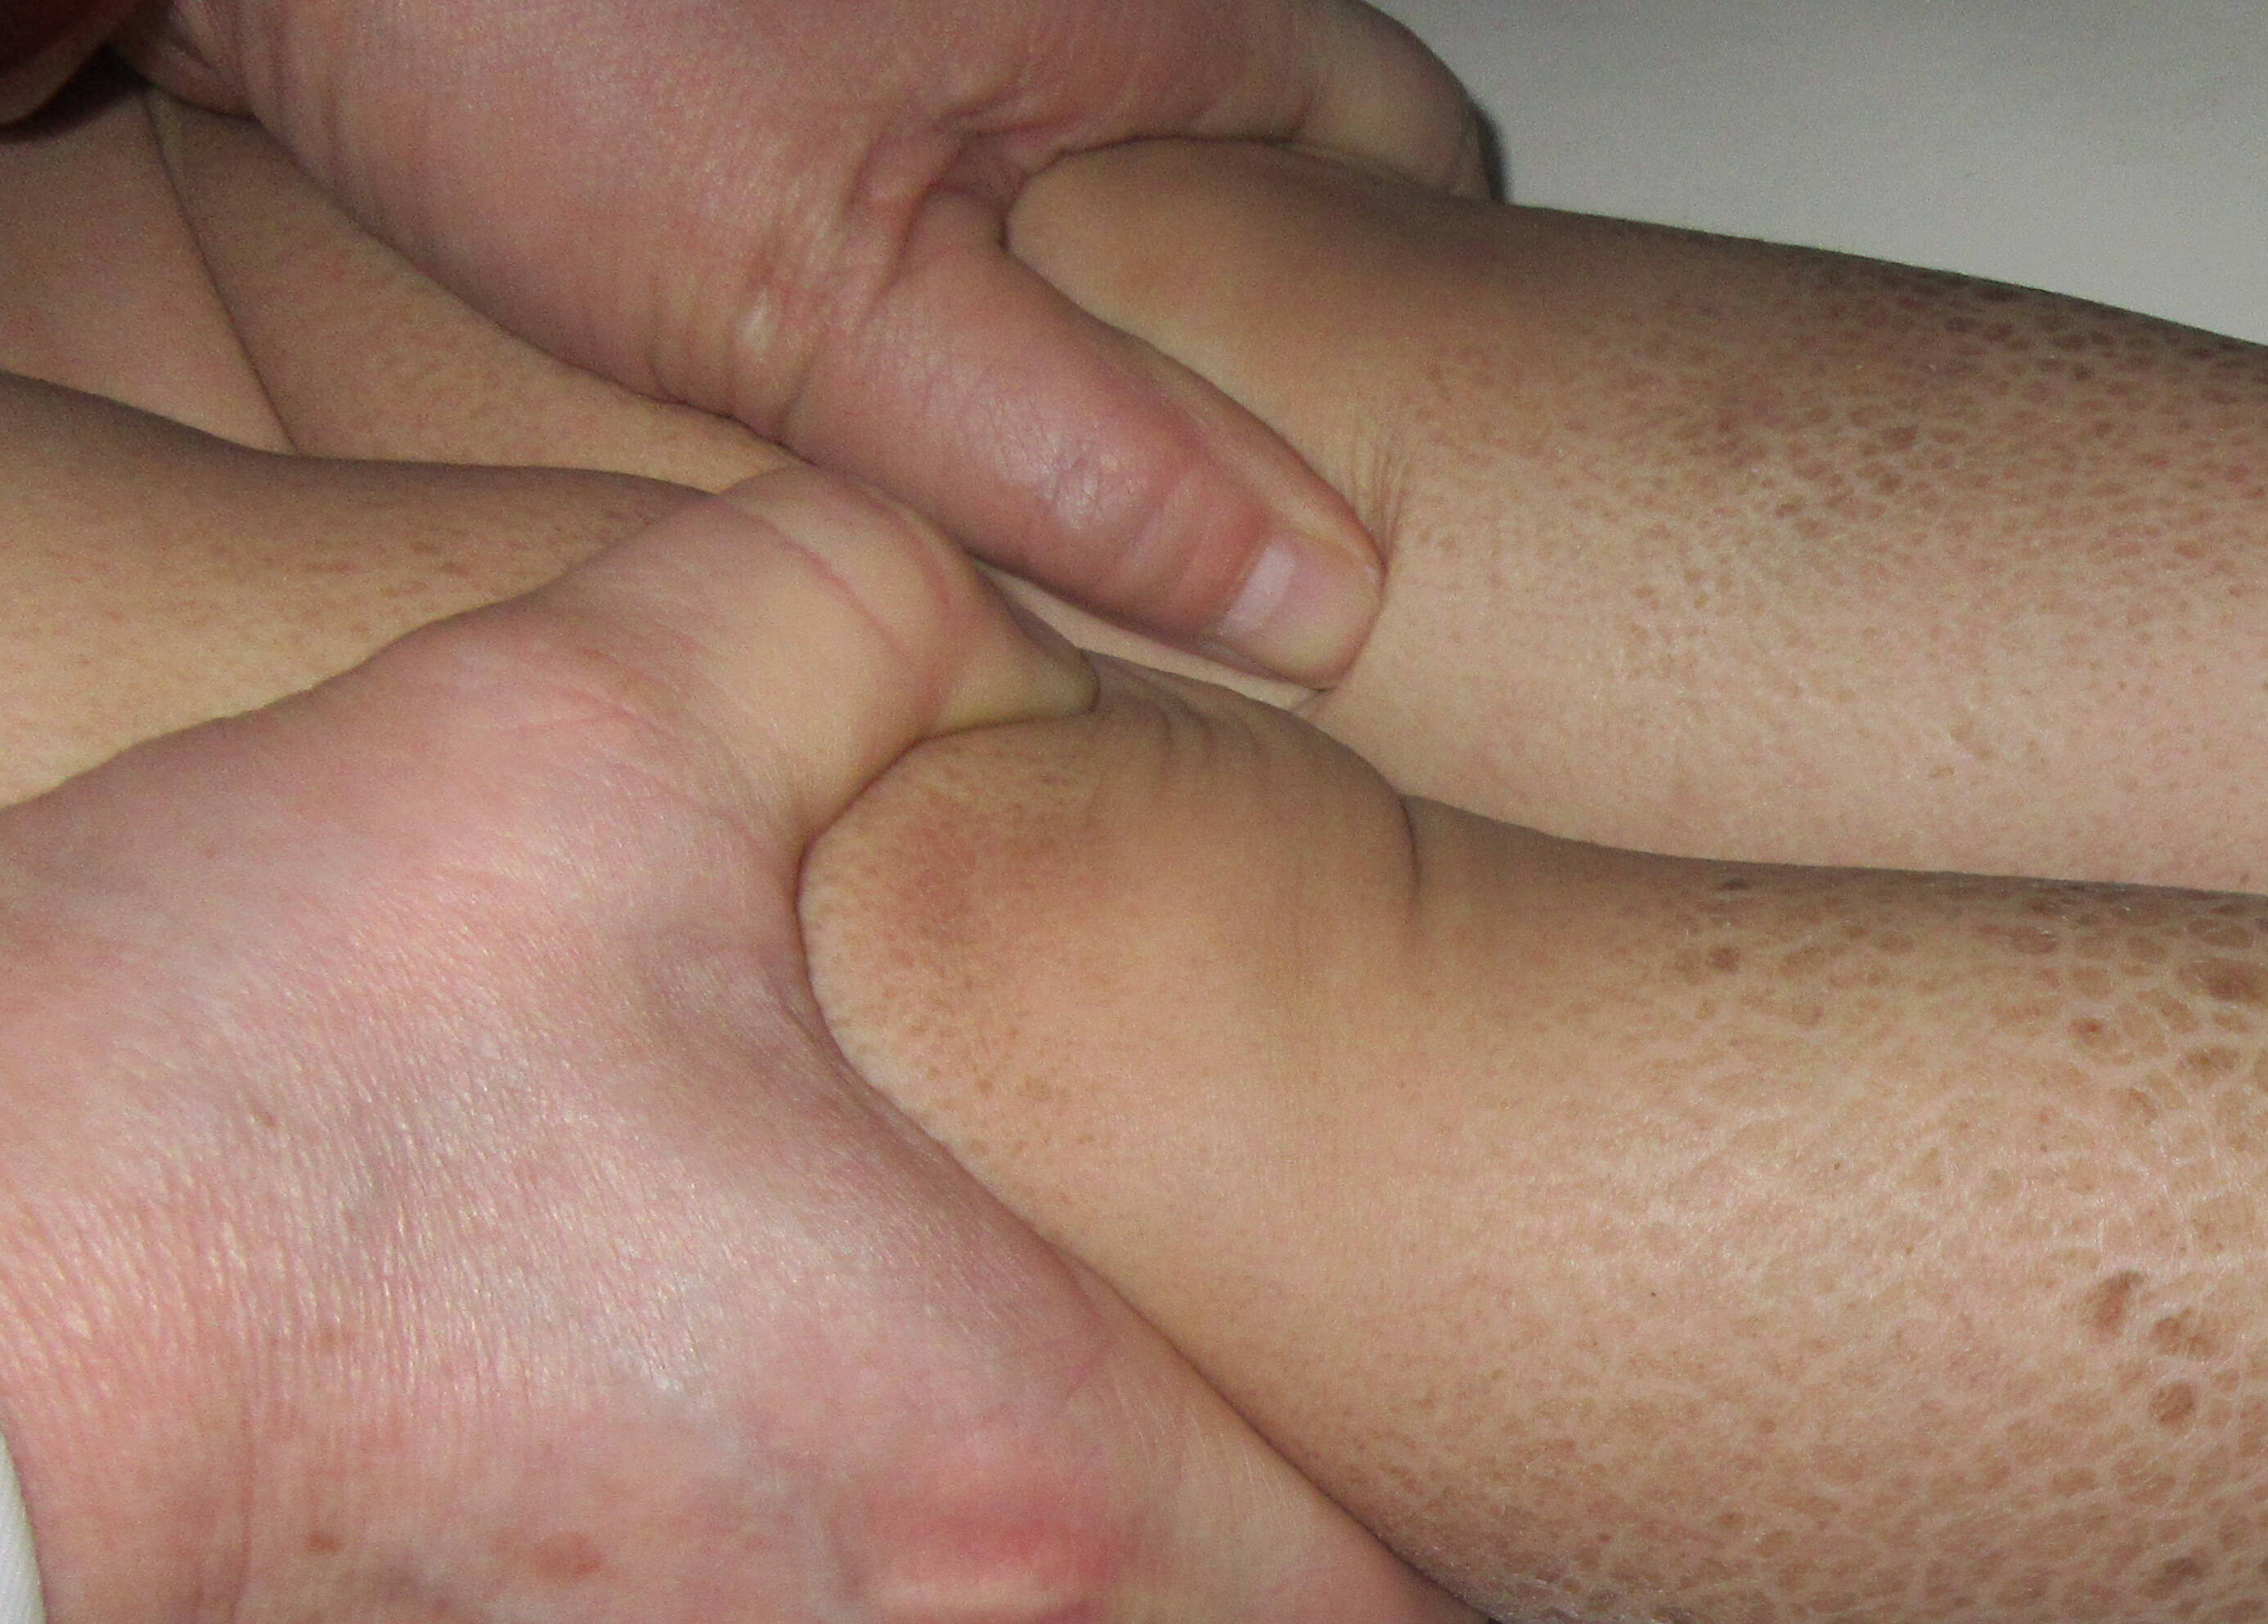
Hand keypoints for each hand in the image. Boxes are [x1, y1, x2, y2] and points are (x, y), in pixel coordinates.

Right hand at [0, 469, 1481, 1623]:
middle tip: (920, 1302)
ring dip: (871, 1589)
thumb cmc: (228, 1124)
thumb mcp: (573, 729)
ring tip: (692, 1377)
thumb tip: (980, 621)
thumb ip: (855, 622)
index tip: (1271, 1406)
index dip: (1363, 1518)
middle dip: (1082, 1502)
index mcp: (1036, 1484)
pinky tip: (543, 1505)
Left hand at [124, 0, 1487, 680]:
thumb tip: (1312, 609)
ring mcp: (966, 12)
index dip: (1412, 354)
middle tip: (1188, 539)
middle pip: (1277, 187)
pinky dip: (963, 276)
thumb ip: (1086, 460)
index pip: (1416, 173)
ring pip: (1123, 184)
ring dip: (1095, 332)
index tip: (1355, 518)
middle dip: (1246, 359)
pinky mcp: (828, 45)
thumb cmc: (539, 18)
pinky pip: (978, 170)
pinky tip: (886, 377)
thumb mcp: (835, 298)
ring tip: (1034, 483)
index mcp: (1172, 15)